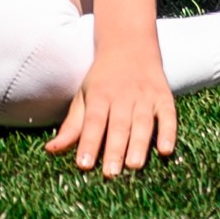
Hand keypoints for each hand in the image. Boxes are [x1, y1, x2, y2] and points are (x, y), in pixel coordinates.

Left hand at [43, 49, 177, 176]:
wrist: (129, 45)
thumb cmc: (102, 79)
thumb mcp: (83, 96)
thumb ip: (72, 125)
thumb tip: (50, 150)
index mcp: (100, 95)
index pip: (93, 122)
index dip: (89, 143)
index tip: (84, 165)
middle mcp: (123, 95)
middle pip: (119, 125)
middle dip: (114, 149)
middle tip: (110, 174)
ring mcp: (145, 96)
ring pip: (143, 122)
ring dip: (139, 144)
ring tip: (134, 166)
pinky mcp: (164, 97)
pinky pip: (168, 115)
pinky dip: (169, 132)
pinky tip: (166, 151)